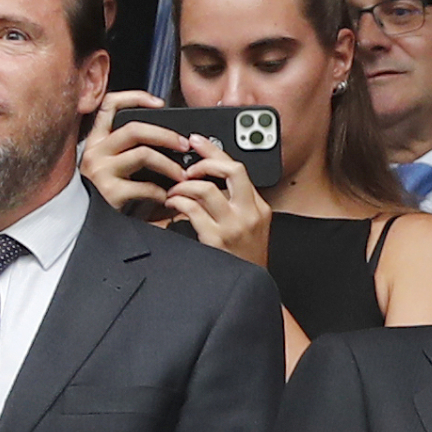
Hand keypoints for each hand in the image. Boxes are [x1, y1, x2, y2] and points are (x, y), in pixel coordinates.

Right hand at [80, 89, 188, 213]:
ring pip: (143, 154)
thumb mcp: (111, 166)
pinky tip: (166, 199)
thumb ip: (129, 151)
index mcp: (97, 141)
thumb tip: (166, 140)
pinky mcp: (110, 192)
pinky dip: (162, 192)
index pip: (110, 105)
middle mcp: (96, 151)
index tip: (159, 103)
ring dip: (170, 165)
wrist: (84, 226)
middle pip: (134, 129)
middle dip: (165, 134)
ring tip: (182, 176)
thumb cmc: (105, 194)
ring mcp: (101, 171)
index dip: (135, 97)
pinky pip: (145, 186)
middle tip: (184, 145)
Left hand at [163, 133, 274, 266]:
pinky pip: (192, 210)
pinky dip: (177, 202)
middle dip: (204, 160)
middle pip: (230, 170)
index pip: (239, 169)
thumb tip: (208, 181)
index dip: (215, 152)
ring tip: (175, 191)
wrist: (251, 289)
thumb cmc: (244, 260)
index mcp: (259, 208)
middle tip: (186, 166)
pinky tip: (172, 205)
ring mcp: (234, 226)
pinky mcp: (216, 239)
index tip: (198, 141)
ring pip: (206, 188)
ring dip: (184, 185)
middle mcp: (249, 213)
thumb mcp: (251, 228)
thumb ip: (237, 205)